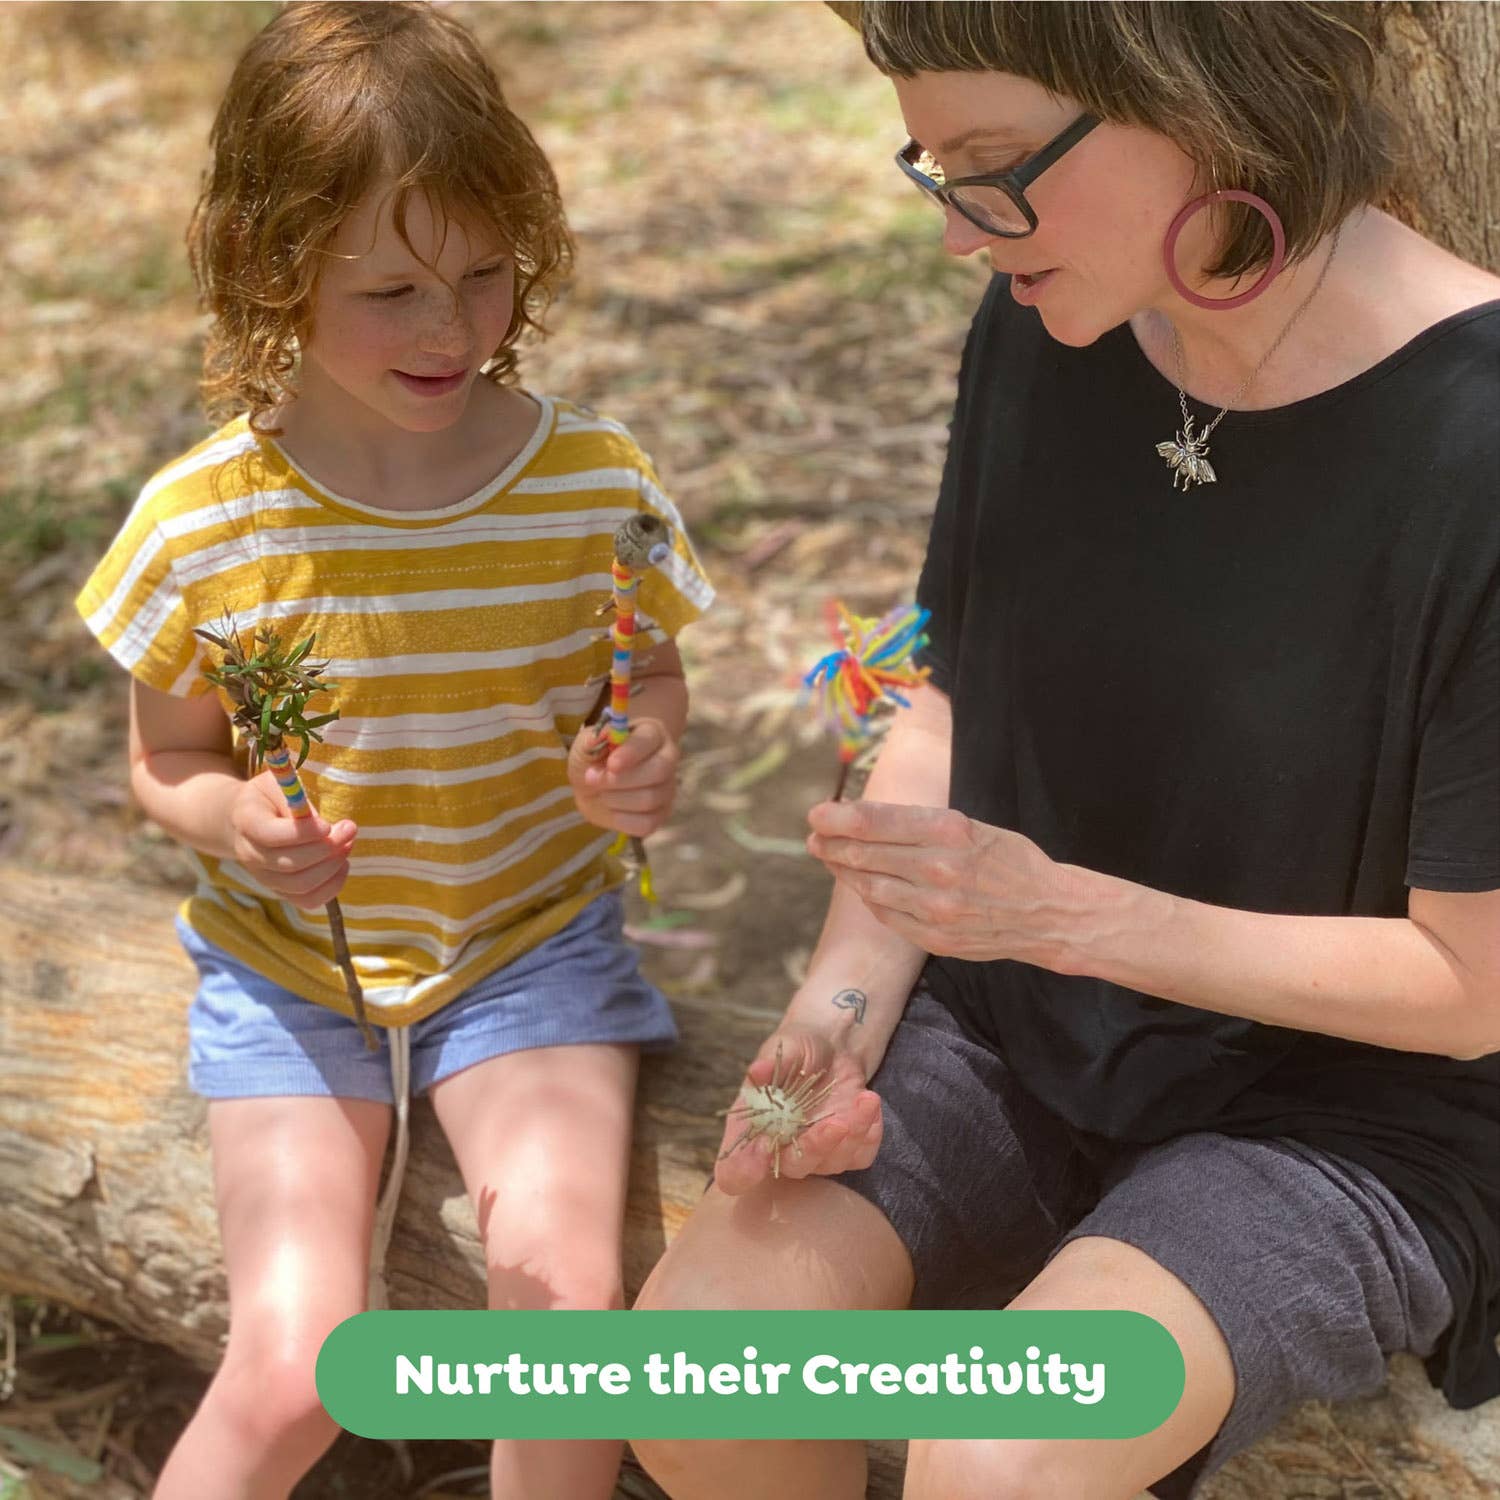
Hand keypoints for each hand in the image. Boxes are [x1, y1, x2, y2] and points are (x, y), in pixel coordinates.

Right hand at [229, 772, 356, 908]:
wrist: (244, 822)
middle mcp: (250, 855)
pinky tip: (342, 865)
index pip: (271, 835)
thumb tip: (326, 827)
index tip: (328, 825)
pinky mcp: (280, 890)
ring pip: (301, 885)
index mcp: (246, 822)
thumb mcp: (277, 785)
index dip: (304, 833)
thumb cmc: (267, 798)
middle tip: (349, 829)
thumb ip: (297, 801)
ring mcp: (264, 877)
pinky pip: (308, 900)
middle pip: (290, 864)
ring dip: (332, 867)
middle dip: (327, 848)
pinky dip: (331, 886)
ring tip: (347, 844)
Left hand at [568, 717, 679, 837]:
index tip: (611, 764)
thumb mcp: (587, 744)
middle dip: (621, 780)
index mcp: (652, 734)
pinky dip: (623, 819)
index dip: (631, 753)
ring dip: (616, 798)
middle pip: (658, 771)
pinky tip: (612, 809)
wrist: (591, 787)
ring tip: (602, 792)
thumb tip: (602, 735)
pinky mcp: (661, 814)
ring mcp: (667, 788)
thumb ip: (594, 739)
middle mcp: (667, 759)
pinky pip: (648, 823)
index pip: (649, 740)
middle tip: (592, 779)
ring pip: (650, 799)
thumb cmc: (593, 759)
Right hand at [714, 1023, 882, 1195]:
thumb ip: (771, 1062)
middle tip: (836, 1124)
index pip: (734, 1170)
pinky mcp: (847, 1147)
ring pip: (833, 1162)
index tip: (760, 1152)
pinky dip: (870, 1136)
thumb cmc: (798, 1047)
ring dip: (852, 1135)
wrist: (833, 1044)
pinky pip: (861, 1156)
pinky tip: (870, 1105)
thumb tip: (757, 1072)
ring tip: (866, 1098)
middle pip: (793, 1168)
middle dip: (815, 1148)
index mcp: (751, 1128)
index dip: (743, 1170)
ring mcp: (817, 1151)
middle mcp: (781, 1147)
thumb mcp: (784, 1046)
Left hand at [805, 800, 1075, 967]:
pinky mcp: (936, 937)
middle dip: (831, 844)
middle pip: (866, 855)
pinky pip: (887, 915)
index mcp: (950, 831)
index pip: (876, 821)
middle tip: (814, 837)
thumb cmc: (1008, 860)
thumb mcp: (971, 826)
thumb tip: (864, 818)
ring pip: (870, 887)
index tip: (816, 815)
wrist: (1049, 912)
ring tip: (830, 858)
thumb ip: (920, 824)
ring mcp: (936, 908)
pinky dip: (869, 898)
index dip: (838, 818)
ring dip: (844, 872)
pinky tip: (861, 886)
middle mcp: (939, 868)